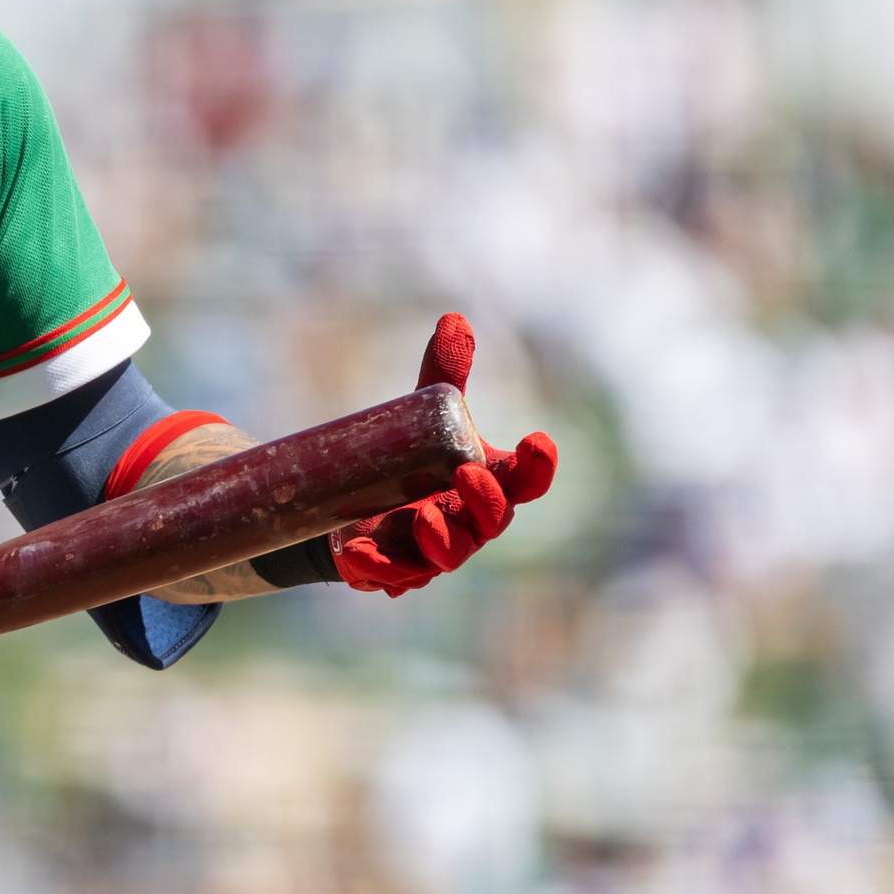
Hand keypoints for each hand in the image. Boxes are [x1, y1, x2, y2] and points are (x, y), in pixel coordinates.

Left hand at [335, 313, 557, 596]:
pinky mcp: (395, 569)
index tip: (536, 440)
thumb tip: (453, 318)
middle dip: (485, 501)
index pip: (527, 480)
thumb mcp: (426, 415)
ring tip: (423, 520)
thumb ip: (443, 375)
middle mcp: (472, 521)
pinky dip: (379, 567)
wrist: (356, 505)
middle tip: (466, 475)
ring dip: (441, 540)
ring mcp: (436, 550)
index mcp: (491, 483)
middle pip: (492, 519)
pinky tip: (360, 554)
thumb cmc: (412, 458)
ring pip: (449, 554)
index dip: (537, 465)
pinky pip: (393, 575)